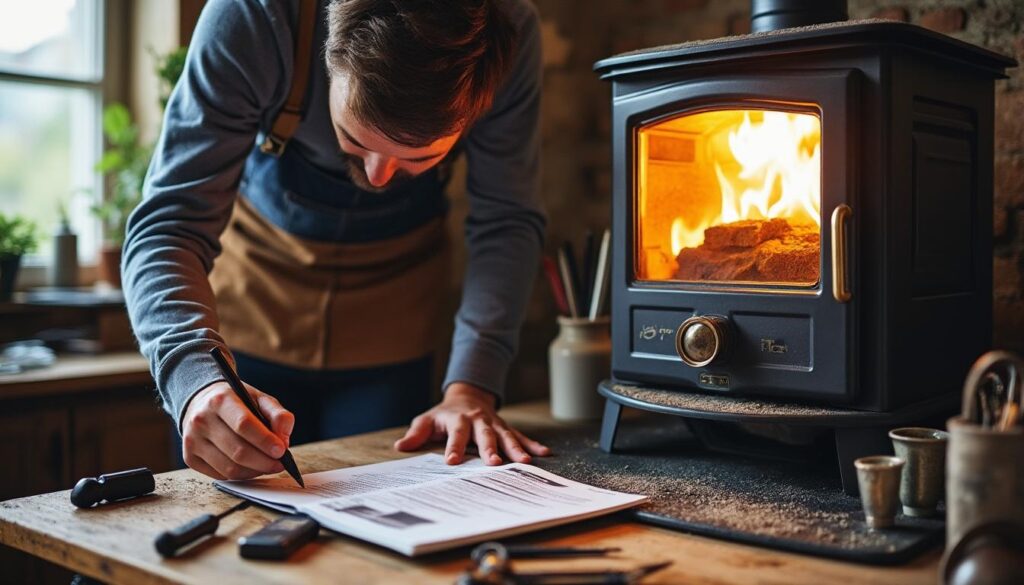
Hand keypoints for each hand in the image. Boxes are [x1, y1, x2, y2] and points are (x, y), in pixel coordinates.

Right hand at [181, 381, 294, 479]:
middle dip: (264, 461)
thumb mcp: (259, 398)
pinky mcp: (189, 457)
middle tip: (280, 463)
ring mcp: (193, 440)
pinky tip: (251, 467)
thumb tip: (284, 439)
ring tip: (268, 465)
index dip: (265, 440)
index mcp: (220, 400)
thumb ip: (278, 415)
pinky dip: (241, 475)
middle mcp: (202, 420)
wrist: (201, 402)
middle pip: (238, 451)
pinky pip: (220, 475)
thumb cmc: (235, 402)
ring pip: (230, 468)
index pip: (243, 424)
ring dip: (254, 471)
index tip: (282, 451)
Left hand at [394, 383, 550, 464]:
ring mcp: (495, 424)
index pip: (456, 434)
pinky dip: (532, 444)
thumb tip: (400, 446)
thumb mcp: (426, 420)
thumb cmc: (444, 415)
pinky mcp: (506, 428)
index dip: (454, 447)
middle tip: (494, 463)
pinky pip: (521, 436)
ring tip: (525, 462)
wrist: (467, 396)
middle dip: (490, 449)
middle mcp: (479, 421)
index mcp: (458, 419)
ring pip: (507, 436)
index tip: (452, 462)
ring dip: (516, 449)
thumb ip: (416, 434)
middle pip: (485, 435)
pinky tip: (544, 454)